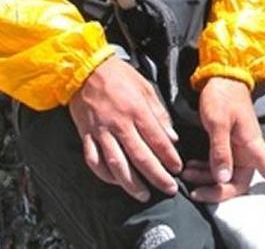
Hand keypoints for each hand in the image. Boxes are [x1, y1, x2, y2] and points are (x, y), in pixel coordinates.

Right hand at [67, 56, 181, 201]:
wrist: (86, 69)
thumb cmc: (119, 76)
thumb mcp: (146, 87)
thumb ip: (159, 113)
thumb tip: (172, 137)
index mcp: (137, 111)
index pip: (157, 140)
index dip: (169, 157)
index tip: (178, 169)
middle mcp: (119, 124)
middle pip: (140, 156)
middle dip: (156, 175)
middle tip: (168, 188)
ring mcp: (101, 131)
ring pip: (117, 164)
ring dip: (131, 183)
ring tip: (143, 194)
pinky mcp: (86, 135)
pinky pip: (94, 160)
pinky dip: (104, 174)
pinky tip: (115, 182)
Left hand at [184, 76, 264, 215]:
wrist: (221, 76)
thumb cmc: (223, 96)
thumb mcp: (218, 122)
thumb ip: (220, 150)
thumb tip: (223, 178)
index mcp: (253, 145)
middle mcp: (249, 151)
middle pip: (241, 183)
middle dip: (219, 192)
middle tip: (195, 191)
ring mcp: (239, 149)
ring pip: (227, 177)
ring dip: (208, 180)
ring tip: (187, 173)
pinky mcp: (228, 145)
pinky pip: (219, 167)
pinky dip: (205, 171)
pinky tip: (190, 166)